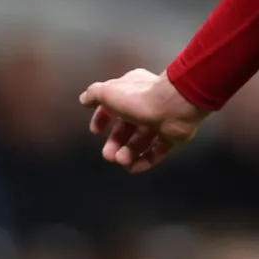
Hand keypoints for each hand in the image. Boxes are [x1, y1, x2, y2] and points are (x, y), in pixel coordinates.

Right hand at [78, 68, 208, 173]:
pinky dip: (144, 161)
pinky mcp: (172, 136)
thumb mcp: (108, 92)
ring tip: (122, 161)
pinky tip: (134, 167)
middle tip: (109, 156)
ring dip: (128, 153)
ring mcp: (160, 121)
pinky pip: (156, 151)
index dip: (102, 118)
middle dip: (115, 143)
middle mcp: (146, 105)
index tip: (95, 131)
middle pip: (126, 128)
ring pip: (140, 141)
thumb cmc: (139, 98)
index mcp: (131, 90)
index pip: (113, 105)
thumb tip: (84, 99)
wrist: (174, 106)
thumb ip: (94, 95)